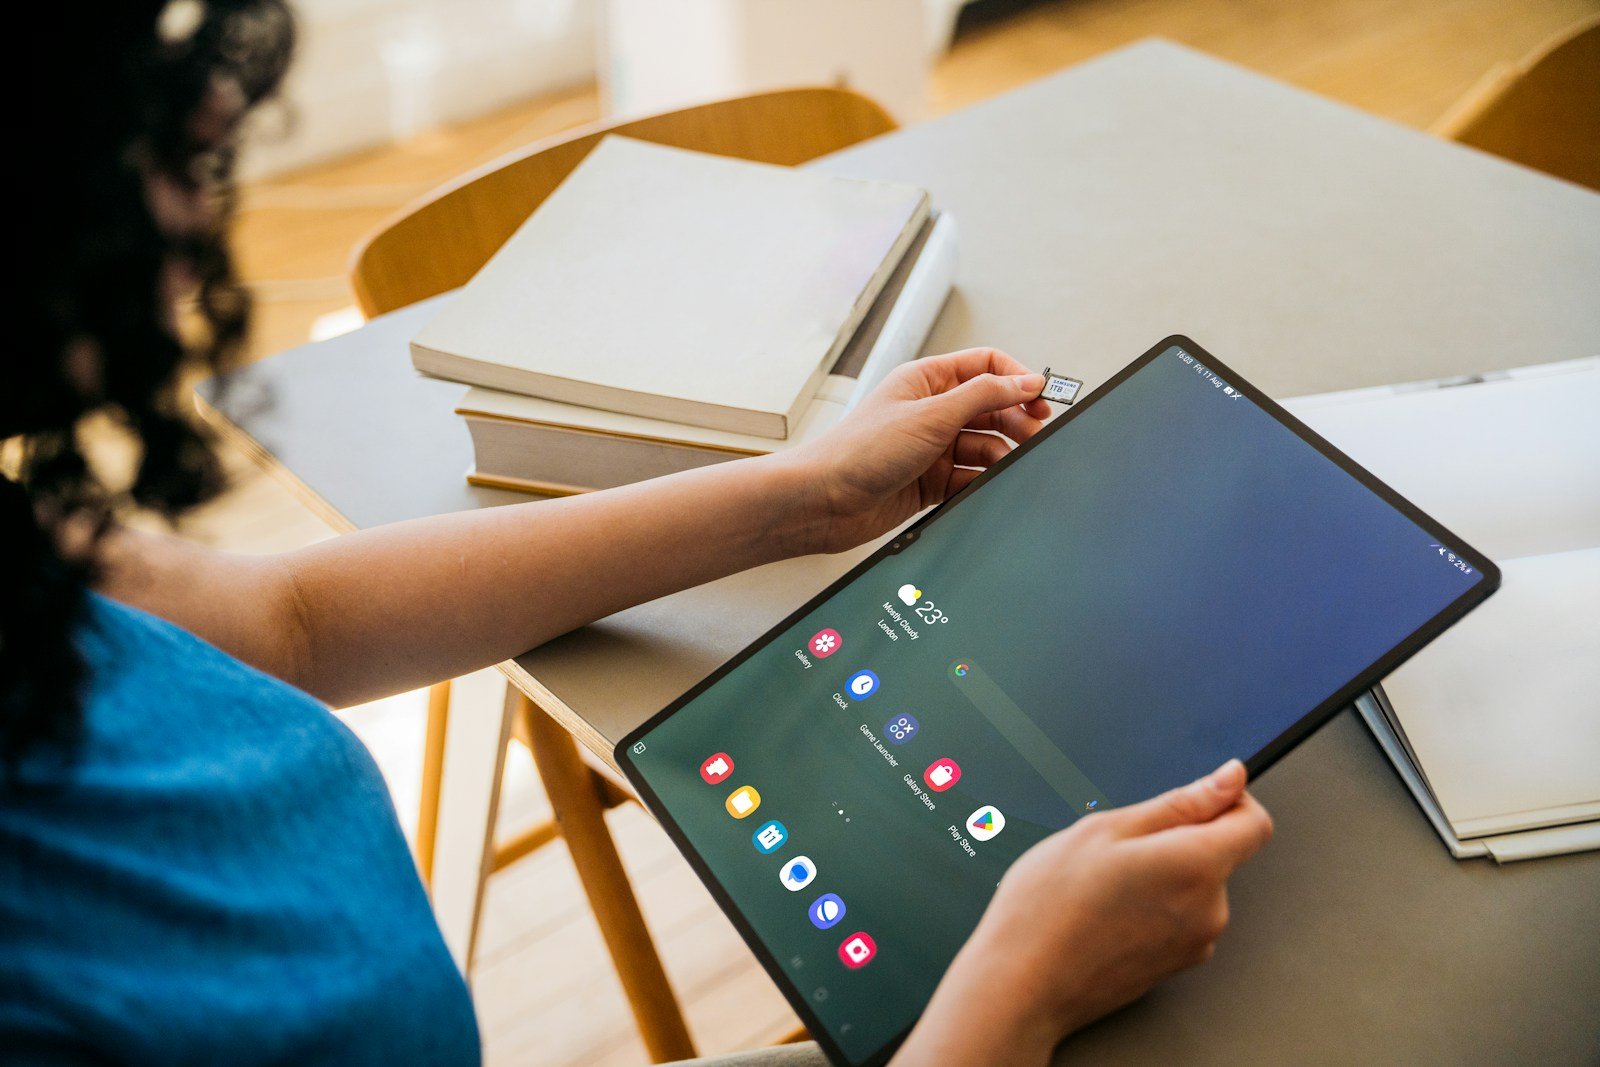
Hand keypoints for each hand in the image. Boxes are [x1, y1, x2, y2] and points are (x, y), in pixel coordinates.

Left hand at [774, 348, 1048, 554]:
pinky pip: (970, 477)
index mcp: (927, 380)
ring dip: (1001, 455)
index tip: (1042, 399)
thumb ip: (983, 396)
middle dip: (1015, 420)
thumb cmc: (859, 451)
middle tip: (1036, 437)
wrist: (823, 502)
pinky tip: (988, 486)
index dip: (1016, 379)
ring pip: (984, 445)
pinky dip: (982, 482)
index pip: (986, 366)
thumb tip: (1026, 382)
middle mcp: (931, 411)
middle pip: (991, 408)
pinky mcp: (931, 483)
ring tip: (1009, 465)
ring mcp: (932, 448)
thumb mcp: (930, 415)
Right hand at [894, 760, 1273, 1065]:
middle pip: (1219, 853)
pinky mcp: (1177, 965)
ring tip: (1102, 885)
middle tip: (1115, 848)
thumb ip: (1180, 803)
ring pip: (1194, 885)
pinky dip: (1153, 906)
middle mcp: (1209, 909)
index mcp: (1196, 865)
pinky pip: (1179, 917)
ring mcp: (1195, 943)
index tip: (1188, 801)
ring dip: (1161, 874)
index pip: (1255, 823)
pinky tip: (1106, 912)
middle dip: (1177, 839)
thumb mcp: (1106, 829)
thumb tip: (1230, 778)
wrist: (1023, 985)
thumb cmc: (1050, 905)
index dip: (1227, 801)